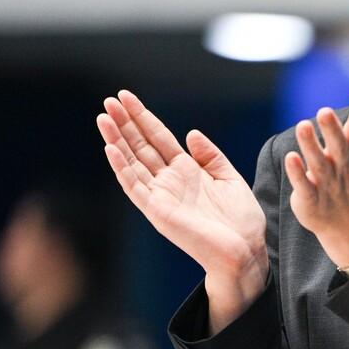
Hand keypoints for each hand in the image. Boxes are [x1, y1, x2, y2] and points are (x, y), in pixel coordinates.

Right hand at [96, 90, 267, 285]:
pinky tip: (110, 149)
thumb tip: (190, 133)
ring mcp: (161, 196)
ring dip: (116, 141)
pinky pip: (135, 187)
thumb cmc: (241, 221)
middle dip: (124, 123)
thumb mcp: (229, 178)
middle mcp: (169, 181)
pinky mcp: (158, 212)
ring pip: (132, 163)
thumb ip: (210, 155)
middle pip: (141, 146)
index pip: (158, 138)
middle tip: (108, 100)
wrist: (246, 251)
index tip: (126, 97)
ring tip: (103, 118)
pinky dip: (121, 169)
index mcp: (187, 171)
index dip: (142, 117)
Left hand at [286, 86, 348, 266]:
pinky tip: (290, 158)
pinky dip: (298, 174)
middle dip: (332, 129)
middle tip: (325, 111)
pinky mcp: (311, 199)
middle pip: (339, 146)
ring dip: (310, 145)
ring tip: (302, 126)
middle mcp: (343, 167)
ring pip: (318, 163)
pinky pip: (304, 185)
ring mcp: (327, 184)